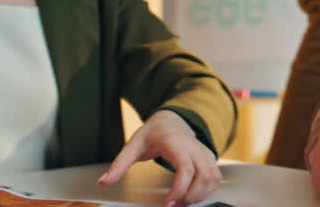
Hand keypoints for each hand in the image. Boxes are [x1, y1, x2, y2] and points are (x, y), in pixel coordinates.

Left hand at [97, 109, 221, 206]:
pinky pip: (215, 177)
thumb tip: (104, 182)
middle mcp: (193, 147)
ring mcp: (204, 152)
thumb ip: (119, 164)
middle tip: (172, 206)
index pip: (186, 169)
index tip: (167, 204)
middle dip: (190, 197)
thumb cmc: (152, 133)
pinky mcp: (209, 158)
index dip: (179, 189)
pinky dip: (206, 190)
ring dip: (199, 195)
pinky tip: (191, 196)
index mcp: (175, 143)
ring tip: (181, 203)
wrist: (171, 121)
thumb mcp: (133, 145)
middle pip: (203, 176)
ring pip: (212, 178)